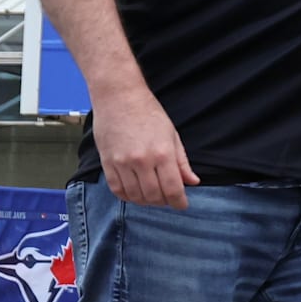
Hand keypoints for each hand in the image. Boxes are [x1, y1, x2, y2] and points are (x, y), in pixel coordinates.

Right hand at [93, 85, 199, 208]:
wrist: (119, 97)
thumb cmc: (148, 112)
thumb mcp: (172, 135)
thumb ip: (182, 162)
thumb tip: (193, 181)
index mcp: (163, 153)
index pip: (173, 189)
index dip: (179, 202)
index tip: (182, 205)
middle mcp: (142, 160)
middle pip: (154, 196)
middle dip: (164, 202)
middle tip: (168, 199)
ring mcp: (122, 162)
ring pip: (135, 196)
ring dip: (146, 201)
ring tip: (152, 195)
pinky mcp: (107, 162)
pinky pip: (117, 189)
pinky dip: (127, 196)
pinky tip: (135, 192)